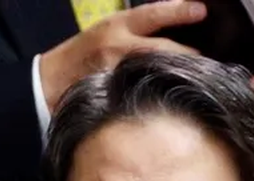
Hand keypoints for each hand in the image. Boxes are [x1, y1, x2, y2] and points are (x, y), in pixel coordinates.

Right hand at [38, 0, 204, 111]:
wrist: (50, 83)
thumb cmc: (81, 56)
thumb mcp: (105, 31)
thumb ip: (136, 30)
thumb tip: (172, 28)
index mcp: (116, 26)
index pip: (153, 13)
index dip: (179, 11)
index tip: (201, 11)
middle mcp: (118, 48)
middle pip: (165, 49)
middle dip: (188, 55)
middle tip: (204, 60)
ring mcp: (118, 74)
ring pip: (160, 72)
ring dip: (179, 75)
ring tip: (191, 79)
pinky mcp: (117, 97)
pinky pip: (148, 94)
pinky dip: (162, 94)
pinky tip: (172, 98)